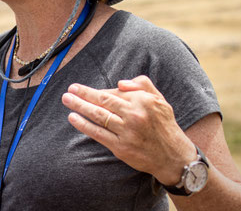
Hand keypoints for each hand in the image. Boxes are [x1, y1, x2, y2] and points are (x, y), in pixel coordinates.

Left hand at [61, 75, 195, 184]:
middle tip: (70, 89)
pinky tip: (73, 118)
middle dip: (83, 94)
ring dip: (79, 106)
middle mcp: (134, 115)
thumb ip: (142, 84)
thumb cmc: (164, 125)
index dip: (97, 92)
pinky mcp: (121, 147)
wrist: (174, 157)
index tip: (83, 89)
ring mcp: (127, 132)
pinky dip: (84, 125)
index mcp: (142, 101)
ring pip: (98, 115)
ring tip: (66, 99)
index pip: (113, 93)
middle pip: (103, 101)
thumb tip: (120, 83)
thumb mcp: (159, 99)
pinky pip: (98, 133)